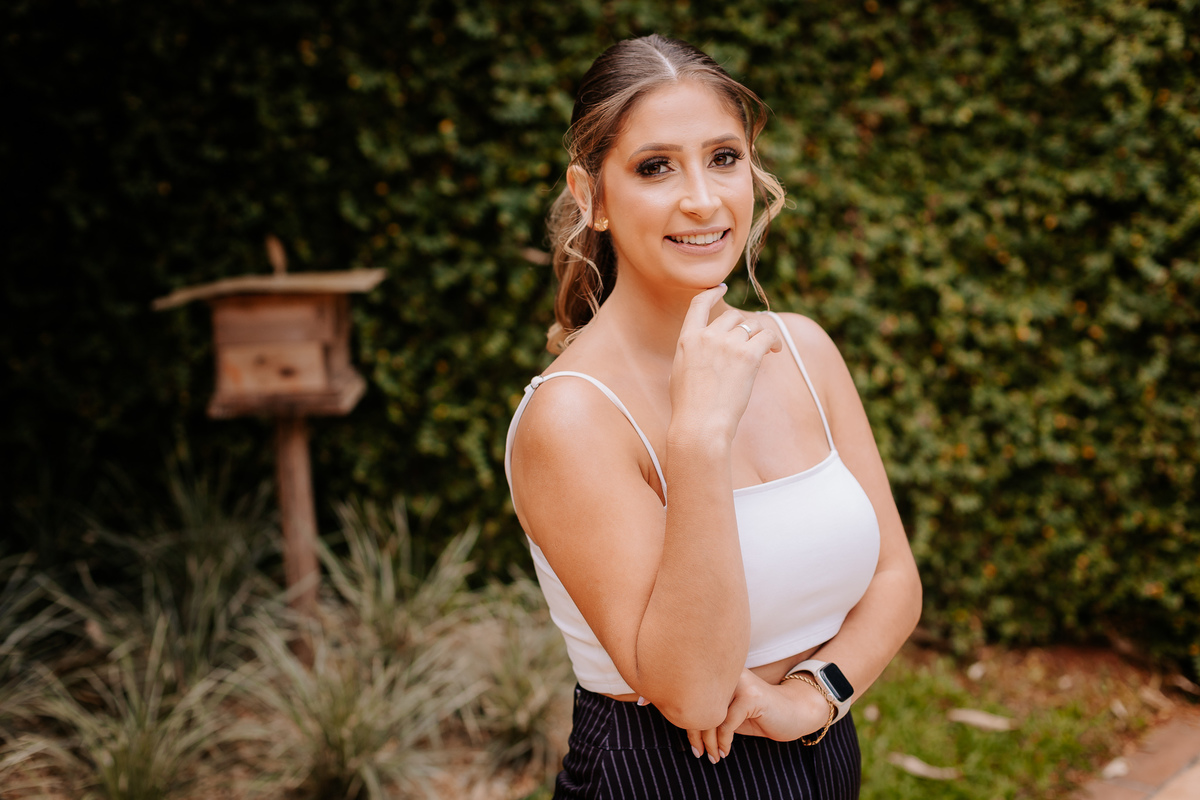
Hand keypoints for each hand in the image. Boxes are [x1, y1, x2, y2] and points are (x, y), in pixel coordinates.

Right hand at [669, 285, 781, 442]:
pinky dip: (774, 341)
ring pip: (751, 326)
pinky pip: (768, 337)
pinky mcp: (749, 356)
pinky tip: (776, 351)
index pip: (698, 304)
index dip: (712, 292)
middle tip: (751, 339)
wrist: (700, 424)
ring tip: (767, 348)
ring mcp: (728, 344)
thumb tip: (702, 350)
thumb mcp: (679, 372)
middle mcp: (708, 336)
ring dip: (760, 335)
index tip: (722, 287)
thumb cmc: (688, 407)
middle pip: (731, 316)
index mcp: (687, 339)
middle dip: (742, 326)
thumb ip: (691, 354)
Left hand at [684, 668, 831, 763]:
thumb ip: (710, 713)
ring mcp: (739, 682)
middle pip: (699, 705)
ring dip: (709, 742)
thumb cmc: (759, 713)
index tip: (691, 745)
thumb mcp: (730, 713)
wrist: (794, 711)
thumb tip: (683, 724)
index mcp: (719, 673)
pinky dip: (723, 742)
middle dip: (695, 734)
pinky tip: (724, 752)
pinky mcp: (750, 696)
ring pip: (711, 716)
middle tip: (698, 754)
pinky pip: (727, 724)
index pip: (693, 697)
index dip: (687, 722)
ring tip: (711, 756)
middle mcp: (727, 673)